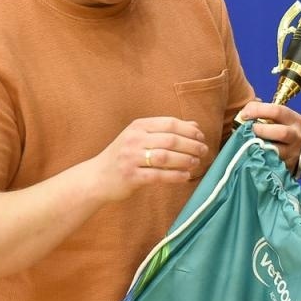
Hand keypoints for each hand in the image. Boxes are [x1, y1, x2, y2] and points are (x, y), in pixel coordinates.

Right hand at [90, 117, 208, 201]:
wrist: (96, 177)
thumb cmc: (124, 156)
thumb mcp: (141, 138)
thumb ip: (166, 131)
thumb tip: (195, 126)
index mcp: (138, 126)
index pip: (169, 123)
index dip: (188, 130)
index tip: (201, 137)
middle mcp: (133, 139)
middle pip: (170, 140)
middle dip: (191, 145)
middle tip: (204, 151)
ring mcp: (130, 158)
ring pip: (165, 157)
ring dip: (185, 160)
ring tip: (196, 163)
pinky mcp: (131, 176)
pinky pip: (158, 175)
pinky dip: (175, 175)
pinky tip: (185, 176)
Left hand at [238, 100, 300, 172]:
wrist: (287, 153)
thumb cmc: (274, 130)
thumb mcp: (272, 117)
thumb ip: (259, 110)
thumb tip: (245, 110)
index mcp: (295, 119)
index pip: (278, 111)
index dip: (258, 110)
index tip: (244, 114)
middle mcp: (298, 136)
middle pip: (282, 132)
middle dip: (262, 130)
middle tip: (249, 129)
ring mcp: (293, 152)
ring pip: (277, 149)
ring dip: (261, 145)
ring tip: (250, 141)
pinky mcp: (287, 165)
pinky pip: (272, 161)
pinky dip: (261, 156)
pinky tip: (253, 152)